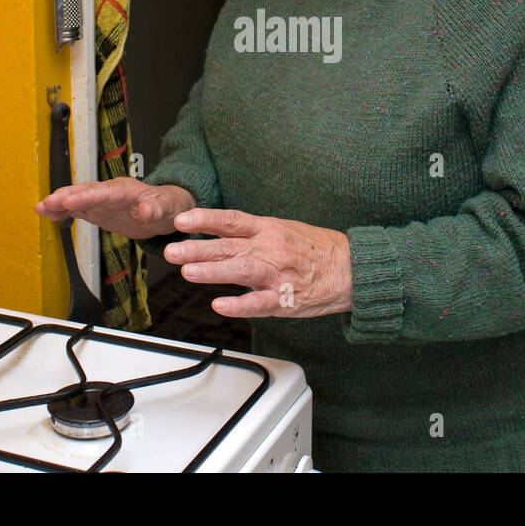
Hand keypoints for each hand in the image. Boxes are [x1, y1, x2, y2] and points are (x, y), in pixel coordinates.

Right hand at [35, 178, 195, 239]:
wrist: (166, 209)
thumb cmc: (169, 206)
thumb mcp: (168, 209)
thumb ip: (157, 209)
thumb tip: (146, 210)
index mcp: (126, 189)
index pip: (103, 192)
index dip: (85, 196)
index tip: (68, 200)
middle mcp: (110, 192)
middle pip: (85, 191)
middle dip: (66, 196)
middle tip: (46, 203)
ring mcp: (102, 201)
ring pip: (77, 198)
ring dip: (59, 203)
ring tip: (40, 207)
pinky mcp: (98, 210)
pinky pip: (78, 209)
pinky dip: (63, 211)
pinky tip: (47, 214)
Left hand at [164, 208, 353, 317]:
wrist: (352, 269)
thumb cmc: (318, 249)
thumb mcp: (284, 229)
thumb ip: (253, 233)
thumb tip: (219, 232)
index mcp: (269, 229)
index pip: (232, 221)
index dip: (205, 220)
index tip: (182, 220)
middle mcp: (271, 249)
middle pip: (229, 246)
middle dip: (198, 248)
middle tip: (172, 249)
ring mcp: (278, 274)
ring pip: (240, 272)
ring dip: (212, 272)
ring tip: (187, 272)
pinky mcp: (286, 299)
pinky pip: (260, 303)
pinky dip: (240, 305)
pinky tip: (221, 306)